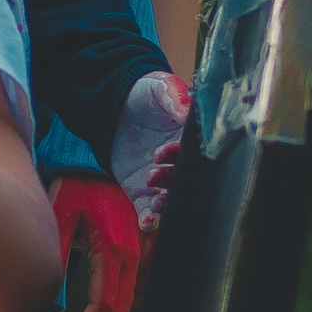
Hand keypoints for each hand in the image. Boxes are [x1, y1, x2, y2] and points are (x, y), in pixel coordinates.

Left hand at [52, 170, 142, 311]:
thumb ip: (55, 251)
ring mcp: (139, 257)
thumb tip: (46, 299)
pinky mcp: (136, 257)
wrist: (95, 163)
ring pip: (126, 309)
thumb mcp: (58, 213)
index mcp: (116, 249)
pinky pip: (129, 296)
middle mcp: (134, 257)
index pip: (104, 308)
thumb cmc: (73, 185)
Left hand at [108, 71, 189, 234]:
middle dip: (175, 184)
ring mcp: (162, 179)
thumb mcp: (159, 88)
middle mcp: (180, 163)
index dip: (182, 156)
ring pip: (172, 199)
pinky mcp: (142, 191)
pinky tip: (146, 223)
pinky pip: (150, 210)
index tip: (164, 151)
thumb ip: (172, 97)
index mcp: (189, 139)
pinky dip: (150, 220)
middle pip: (187, 181)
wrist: (116, 106)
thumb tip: (186, 109)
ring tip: (154, 201)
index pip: (194, 154)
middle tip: (156, 177)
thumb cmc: (145, 94)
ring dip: (166, 204)